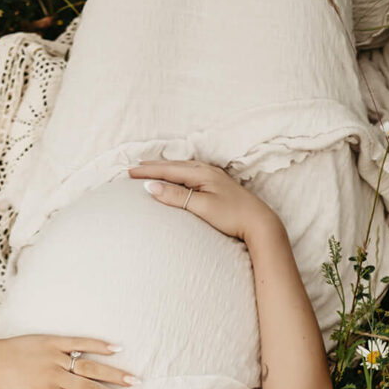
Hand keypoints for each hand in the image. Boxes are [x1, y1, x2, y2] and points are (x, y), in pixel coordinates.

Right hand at [128, 159, 280, 241]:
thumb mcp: (201, 207)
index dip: (147, 171)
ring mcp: (213, 177)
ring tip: (151, 168)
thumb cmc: (232, 216)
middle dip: (153, 166)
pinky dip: (177, 172)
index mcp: (201, 173)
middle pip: (174, 165)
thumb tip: (151, 187)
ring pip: (183, 167)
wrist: (259, 223)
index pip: (168, 170)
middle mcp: (207, 171)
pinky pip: (191, 172)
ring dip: (165, 167)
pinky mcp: (218, 185)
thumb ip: (176, 196)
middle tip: (134, 167)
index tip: (128, 173)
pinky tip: (177, 175)